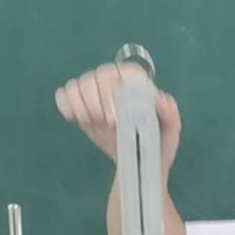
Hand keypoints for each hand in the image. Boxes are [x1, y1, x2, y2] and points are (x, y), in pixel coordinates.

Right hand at [54, 62, 181, 174]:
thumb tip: (161, 100)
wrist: (136, 161)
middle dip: (96, 102)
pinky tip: (75, 120)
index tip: (114, 119)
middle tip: (104, 124)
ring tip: (91, 123)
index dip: (114, 92)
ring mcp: (95, 91)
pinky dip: (66, 105)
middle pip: (96, 77)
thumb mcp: (169, 134)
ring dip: (81, 105)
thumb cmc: (155, 145)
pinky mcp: (80, 103)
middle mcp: (114, 81)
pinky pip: (64, 94)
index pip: (122, 73)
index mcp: (137, 82)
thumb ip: (171, 116)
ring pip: (78, 84)